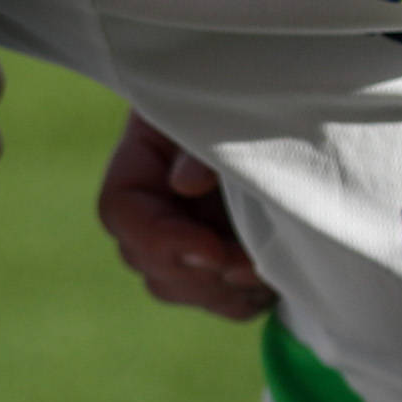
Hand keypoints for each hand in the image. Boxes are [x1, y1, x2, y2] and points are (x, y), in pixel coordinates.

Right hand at [96, 113, 270, 321]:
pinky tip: (273, 277)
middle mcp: (152, 210)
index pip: (122, 212)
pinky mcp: (217, 264)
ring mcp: (182, 241)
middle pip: (147, 262)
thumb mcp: (220, 109)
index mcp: (140, 164)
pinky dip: (245, 297)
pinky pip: (220, 301)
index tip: (213, 249)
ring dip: (224, 289)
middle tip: (252, 263)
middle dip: (199, 272)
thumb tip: (185, 185)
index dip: (161, 240)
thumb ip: (200, 145)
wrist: (279, 114)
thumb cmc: (243, 100)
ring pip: (180, 288)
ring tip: (270, 269)